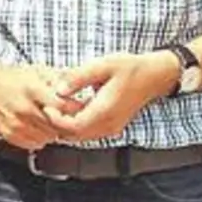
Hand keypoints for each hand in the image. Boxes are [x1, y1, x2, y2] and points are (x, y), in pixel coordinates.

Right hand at [0, 61, 85, 149]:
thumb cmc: (11, 77)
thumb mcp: (37, 70)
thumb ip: (59, 78)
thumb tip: (81, 84)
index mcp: (32, 89)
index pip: (62, 107)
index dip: (73, 109)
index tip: (77, 108)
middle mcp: (24, 108)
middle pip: (57, 125)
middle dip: (63, 122)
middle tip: (64, 116)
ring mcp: (16, 124)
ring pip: (48, 138)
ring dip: (52, 131)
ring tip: (47, 119)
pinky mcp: (9, 135)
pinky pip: (35, 144)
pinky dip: (40, 138)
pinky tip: (36, 126)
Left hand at [48, 51, 179, 141]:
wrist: (155, 75)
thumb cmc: (131, 68)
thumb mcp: (102, 65)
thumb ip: (78, 77)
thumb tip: (58, 89)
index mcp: (105, 112)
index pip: (73, 127)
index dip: (55, 120)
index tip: (46, 106)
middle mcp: (108, 125)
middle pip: (75, 135)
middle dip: (57, 124)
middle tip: (46, 107)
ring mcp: (112, 127)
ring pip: (81, 136)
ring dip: (65, 125)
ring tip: (55, 107)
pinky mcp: (112, 126)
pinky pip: (89, 132)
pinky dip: (76, 125)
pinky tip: (69, 109)